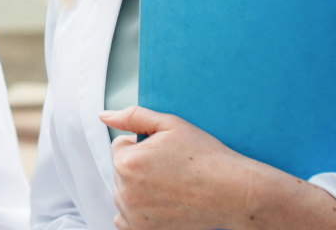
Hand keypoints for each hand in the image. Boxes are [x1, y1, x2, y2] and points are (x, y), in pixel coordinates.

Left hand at [100, 106, 335, 229]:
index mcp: (127, 162)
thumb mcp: (170, 124)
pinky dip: (138, 212)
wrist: (232, 192)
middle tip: (170, 168)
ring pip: (123, 194)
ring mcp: (134, 216)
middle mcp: (125, 191)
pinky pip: (125, 220)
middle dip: (139, 166)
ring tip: (169, 185)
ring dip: (137, 189)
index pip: (120, 147)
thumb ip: (132, 116)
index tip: (165, 152)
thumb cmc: (204, 156)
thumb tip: (103, 116)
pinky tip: (161, 203)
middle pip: (120, 171)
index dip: (143, 145)